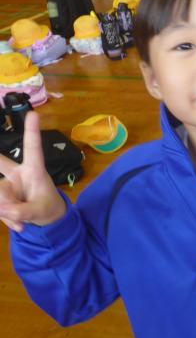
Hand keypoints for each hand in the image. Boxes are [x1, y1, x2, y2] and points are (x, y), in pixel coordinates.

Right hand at [0, 112, 65, 231]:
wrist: (45, 219)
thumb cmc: (48, 208)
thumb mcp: (40, 212)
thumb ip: (23, 212)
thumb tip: (4, 209)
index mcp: (34, 170)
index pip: (32, 149)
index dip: (31, 132)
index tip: (33, 113)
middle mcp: (17, 173)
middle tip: (6, 184)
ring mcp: (5, 183)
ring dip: (8, 211)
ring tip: (22, 217)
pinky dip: (6, 218)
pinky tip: (18, 223)